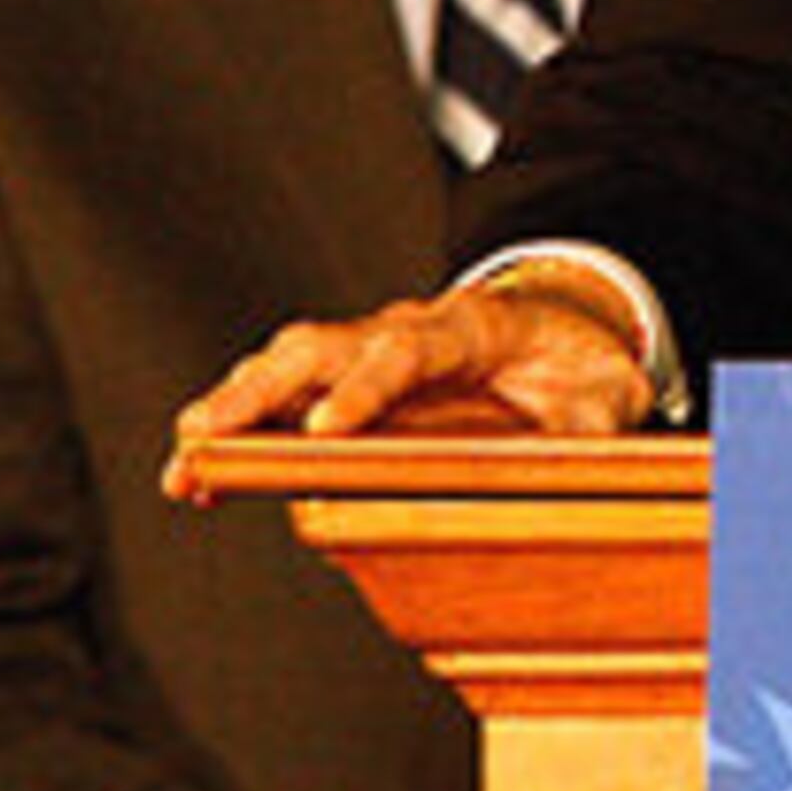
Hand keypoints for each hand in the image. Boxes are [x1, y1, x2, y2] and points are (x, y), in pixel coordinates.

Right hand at [160, 281, 652, 502]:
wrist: (564, 324)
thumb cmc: (578, 363)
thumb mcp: (607, 392)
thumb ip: (595, 423)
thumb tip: (579, 455)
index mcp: (469, 328)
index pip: (408, 349)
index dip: (364, 389)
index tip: (324, 431)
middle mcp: (405, 329)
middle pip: (322, 345)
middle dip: (261, 390)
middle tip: (205, 436)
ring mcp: (370, 348)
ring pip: (291, 363)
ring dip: (234, 405)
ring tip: (185, 458)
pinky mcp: (351, 376)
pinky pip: (287, 389)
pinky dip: (240, 421)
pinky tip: (200, 466)